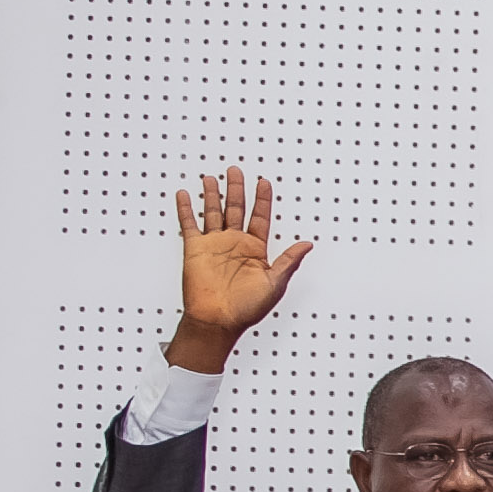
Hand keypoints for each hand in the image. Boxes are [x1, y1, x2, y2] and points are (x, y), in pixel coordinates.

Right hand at [167, 167, 311, 371]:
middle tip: (236, 170)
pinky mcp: (195, 250)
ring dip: (213, 195)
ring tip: (212, 177)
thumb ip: (289, 261)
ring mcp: (214, 245)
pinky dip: (186, 209)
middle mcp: (234, 244)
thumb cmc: (247, 308)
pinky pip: (189, 225)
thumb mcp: (275, 283)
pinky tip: (184, 194)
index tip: (264, 182)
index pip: (259, 218)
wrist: (219, 321)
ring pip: (213, 212)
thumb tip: (308, 244)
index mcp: (255, 249)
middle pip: (236, 209)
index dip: (262, 200)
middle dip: (237, 189)